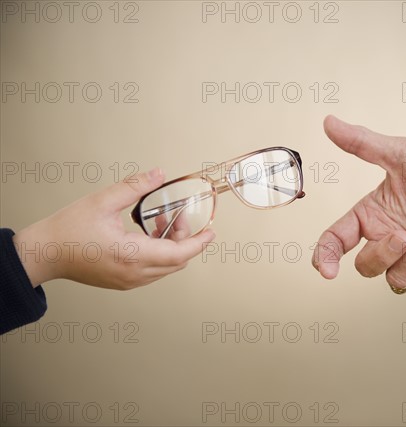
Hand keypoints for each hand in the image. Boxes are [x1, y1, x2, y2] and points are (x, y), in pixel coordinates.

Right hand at [12, 168, 214, 289]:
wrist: (44, 254)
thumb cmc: (68, 231)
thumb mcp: (103, 201)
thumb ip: (135, 187)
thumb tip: (159, 175)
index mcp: (132, 254)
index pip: (179, 254)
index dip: (199, 243)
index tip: (212, 233)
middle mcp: (134, 273)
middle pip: (177, 261)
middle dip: (185, 237)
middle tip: (179, 214)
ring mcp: (129, 281)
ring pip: (166, 267)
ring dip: (171, 245)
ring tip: (159, 221)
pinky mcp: (122, 282)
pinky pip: (152, 270)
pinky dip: (159, 253)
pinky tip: (147, 234)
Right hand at [312, 116, 405, 291]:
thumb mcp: (400, 153)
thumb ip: (362, 143)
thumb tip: (329, 122)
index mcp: (372, 216)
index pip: (336, 241)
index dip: (325, 257)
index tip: (327, 271)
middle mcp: (387, 240)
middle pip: (366, 267)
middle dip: (384, 254)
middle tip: (404, 234)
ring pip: (396, 279)